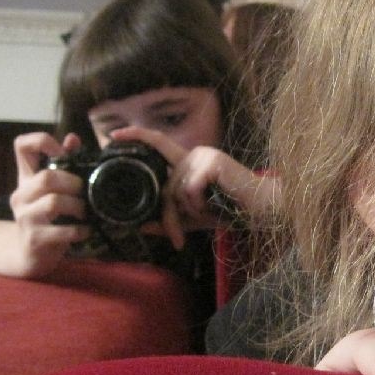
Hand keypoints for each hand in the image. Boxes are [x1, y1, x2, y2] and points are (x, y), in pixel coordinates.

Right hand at [5, 131, 88, 276]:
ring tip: (84, 212)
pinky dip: (79, 230)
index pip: (21, 145)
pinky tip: (85, 231)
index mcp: (26, 178)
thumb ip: (62, 165)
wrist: (26, 254)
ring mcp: (25, 218)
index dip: (42, 141)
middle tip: (84, 192)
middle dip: (72, 183)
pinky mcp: (34, 239)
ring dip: (77, 206)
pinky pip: (62, 231)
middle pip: (46, 178)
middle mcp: (21, 195)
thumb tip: (73, 138)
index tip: (62, 152)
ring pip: (53, 202)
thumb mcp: (49, 191)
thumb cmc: (45, 218)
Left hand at [109, 126, 268, 249]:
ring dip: (189, 210)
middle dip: (169, 215)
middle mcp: (193, 153)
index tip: (114, 136)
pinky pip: (190, 189)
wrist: (260, 210)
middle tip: (178, 237)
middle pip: (164, 184)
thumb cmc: (231, 210)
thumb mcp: (194, 217)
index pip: (158, 144)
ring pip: (176, 189)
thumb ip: (170, 219)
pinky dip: (199, 204)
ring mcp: (203, 155)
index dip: (136, 136)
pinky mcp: (211, 162)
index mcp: (189, 162)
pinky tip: (215, 204)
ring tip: (209, 212)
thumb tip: (142, 226)